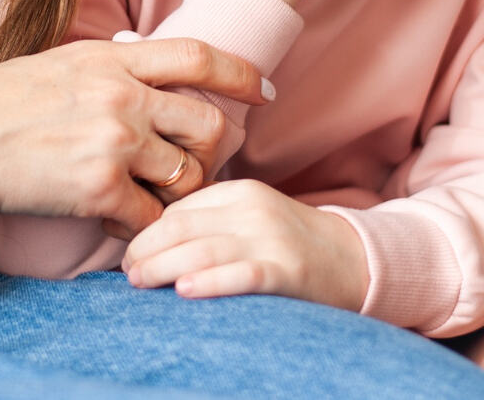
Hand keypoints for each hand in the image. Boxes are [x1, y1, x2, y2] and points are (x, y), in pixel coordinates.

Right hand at [0, 38, 268, 237]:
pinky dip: (142, 229)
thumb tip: (127, 79)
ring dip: (175, 194)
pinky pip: (150, 218)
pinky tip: (117, 225)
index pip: (197, 57)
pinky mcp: (98, 190)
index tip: (262, 90)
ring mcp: (114, 143)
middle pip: (207, 122)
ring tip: (146, 200)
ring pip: (187, 174)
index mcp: (108, 59)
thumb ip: (98, 72)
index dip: (239, 73)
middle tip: (191, 167)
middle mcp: (122, 96)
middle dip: (211, 151)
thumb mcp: (50, 66)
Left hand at [121, 179, 368, 310]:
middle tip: (126, 272)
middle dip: (145, 250)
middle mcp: (253, 210)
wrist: (356, 260)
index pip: (177, 208)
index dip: (145, 232)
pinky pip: (242, 275)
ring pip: (202, 250)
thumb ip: (209, 221)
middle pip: (182, 227)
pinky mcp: (288, 271)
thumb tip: (149, 241)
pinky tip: (184, 290)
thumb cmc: (290, 243)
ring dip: (162, 267)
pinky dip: (211, 282)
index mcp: (239, 192)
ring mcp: (271, 240)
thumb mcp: (249, 216)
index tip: (127, 254)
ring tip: (138, 282)